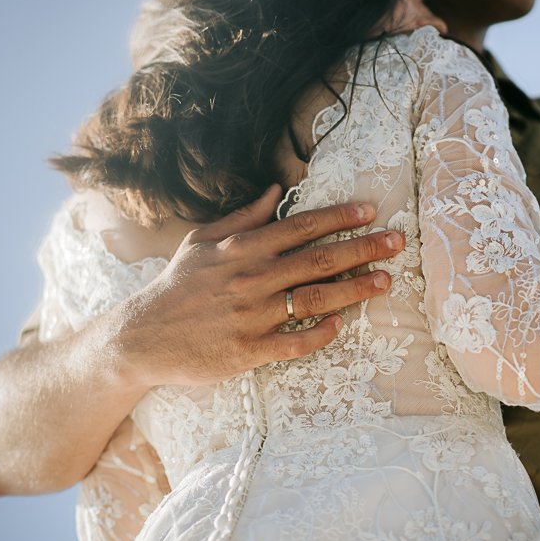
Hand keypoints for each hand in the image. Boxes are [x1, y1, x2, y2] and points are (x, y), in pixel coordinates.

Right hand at [119, 185, 404, 388]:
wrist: (142, 335)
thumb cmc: (176, 284)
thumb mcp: (202, 239)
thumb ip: (243, 216)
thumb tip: (276, 190)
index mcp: (242, 247)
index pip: (301, 226)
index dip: (339, 217)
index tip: (370, 211)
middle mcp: (252, 277)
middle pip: (320, 259)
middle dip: (364, 248)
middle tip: (397, 241)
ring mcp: (252, 315)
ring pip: (316, 299)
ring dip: (355, 289)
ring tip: (386, 281)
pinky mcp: (249, 350)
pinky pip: (295, 342)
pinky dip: (321, 334)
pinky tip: (343, 325)